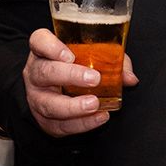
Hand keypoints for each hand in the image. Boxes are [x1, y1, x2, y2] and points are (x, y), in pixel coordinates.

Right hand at [21, 27, 137, 137]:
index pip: (39, 41)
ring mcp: (37, 98)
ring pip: (49, 103)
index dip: (51, 46)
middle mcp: (36, 73)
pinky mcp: (44, 120)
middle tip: (93, 79)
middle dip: (70, 76)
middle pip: (45, 72)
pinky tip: (98, 118)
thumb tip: (130, 78)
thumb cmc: (74, 69)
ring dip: (73, 106)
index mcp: (44, 52)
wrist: (54, 93)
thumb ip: (110, 61)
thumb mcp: (89, 58)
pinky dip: (81, 123)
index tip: (69, 55)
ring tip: (94, 104)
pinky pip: (59, 125)